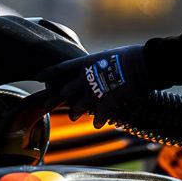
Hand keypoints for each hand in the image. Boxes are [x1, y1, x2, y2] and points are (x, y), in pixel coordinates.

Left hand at [36, 46, 151, 127]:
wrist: (143, 64)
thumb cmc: (132, 56)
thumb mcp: (110, 56)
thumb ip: (101, 65)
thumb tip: (102, 70)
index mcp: (86, 63)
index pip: (61, 68)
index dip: (49, 73)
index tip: (38, 77)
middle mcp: (85, 78)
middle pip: (63, 92)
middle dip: (54, 100)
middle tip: (46, 106)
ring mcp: (94, 93)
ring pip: (77, 108)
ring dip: (75, 113)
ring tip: (74, 115)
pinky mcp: (105, 104)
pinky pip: (97, 118)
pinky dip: (98, 121)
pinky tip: (99, 124)